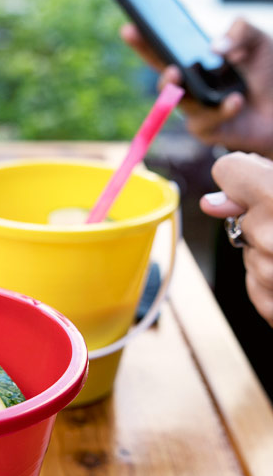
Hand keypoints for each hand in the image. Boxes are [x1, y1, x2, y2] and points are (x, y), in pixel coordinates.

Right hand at [121, 19, 272, 157]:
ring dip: (183, 92)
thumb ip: (241, 31)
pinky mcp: (206, 130)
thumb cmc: (267, 75)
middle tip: (172, 70)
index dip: (144, 41)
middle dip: (162, 75)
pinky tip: (235, 100)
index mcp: (194, 62)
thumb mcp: (259, 42)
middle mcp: (189, 86)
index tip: (128, 29)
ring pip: (179, 102)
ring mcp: (195, 109)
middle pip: (164, 79)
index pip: (164, 50)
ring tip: (184, 77)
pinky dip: (222, 110)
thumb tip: (215, 47)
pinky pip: (206, 121)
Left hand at [200, 151, 272, 325]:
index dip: (245, 173)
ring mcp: (269, 275)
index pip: (227, 169)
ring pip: (247, 252)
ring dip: (270, 253)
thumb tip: (209, 204)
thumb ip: (264, 182)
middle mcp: (271, 236)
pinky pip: (256, 284)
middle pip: (237, 215)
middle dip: (261, 218)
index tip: (261, 180)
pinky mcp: (270, 306)